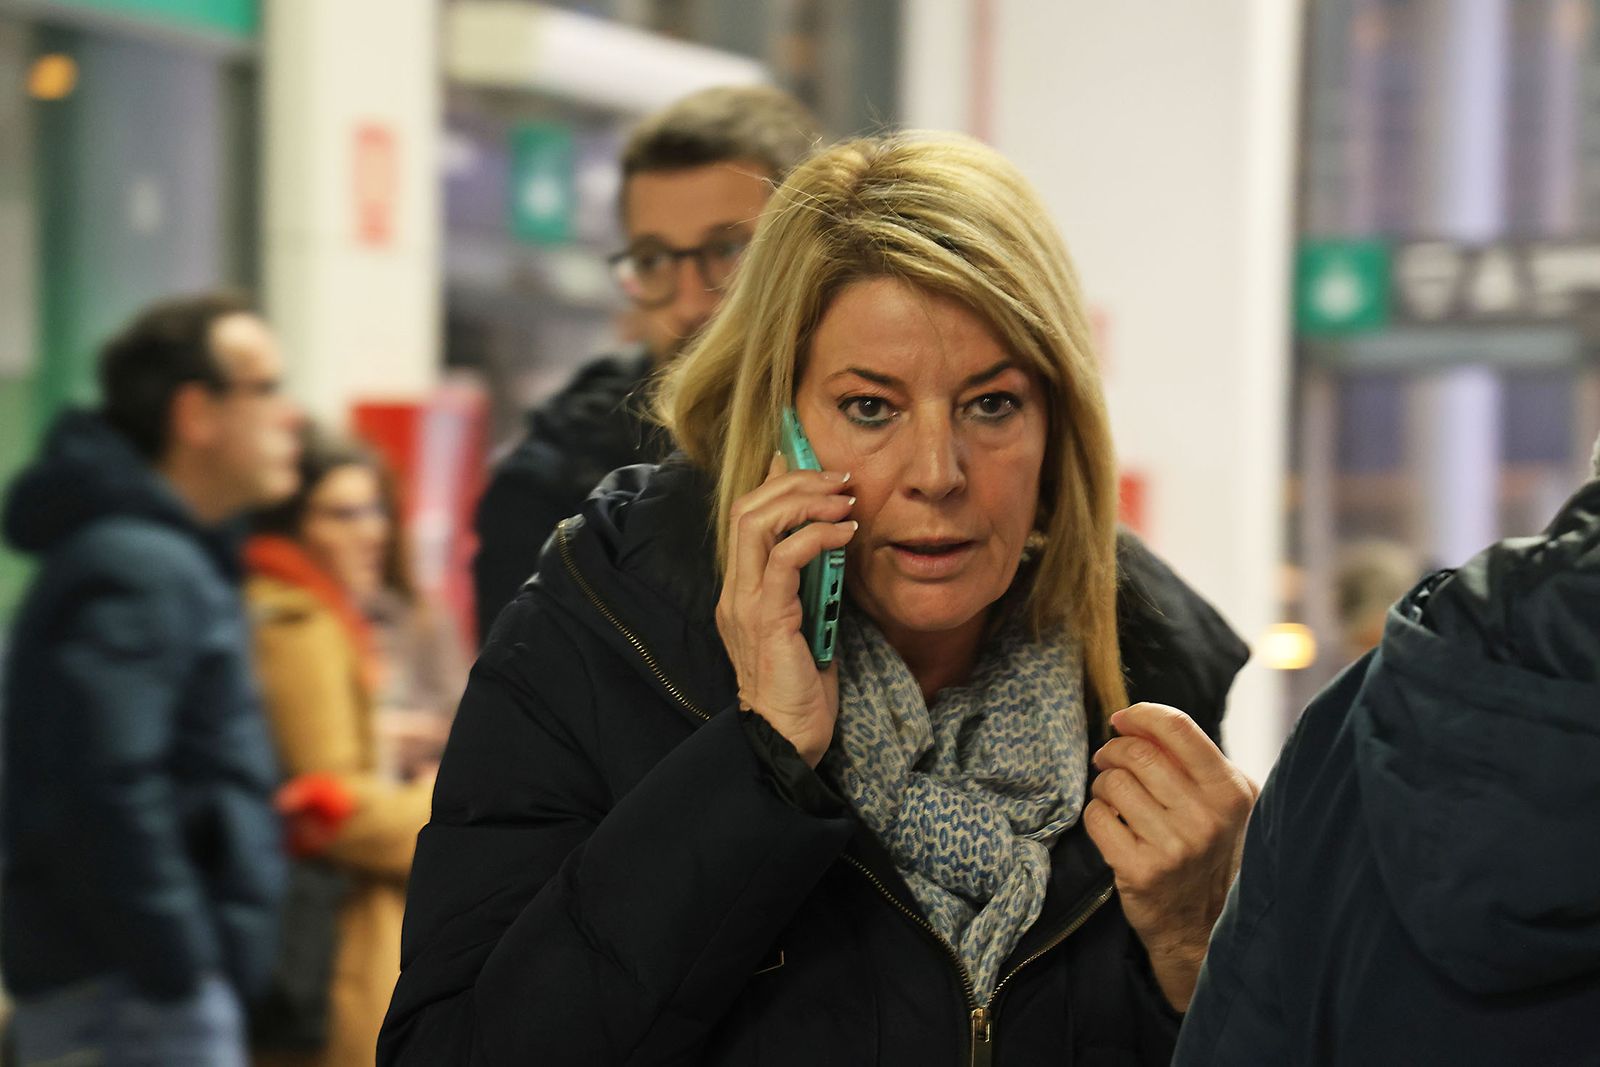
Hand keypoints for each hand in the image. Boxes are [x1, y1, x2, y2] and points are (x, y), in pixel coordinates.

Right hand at [715, 453, 855, 766]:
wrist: (786, 742)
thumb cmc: (801, 688)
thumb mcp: (808, 621)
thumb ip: (809, 583)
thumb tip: (826, 539)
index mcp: (741, 590)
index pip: (745, 516)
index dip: (772, 479)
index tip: (805, 458)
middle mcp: (735, 591)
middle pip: (746, 508)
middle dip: (794, 481)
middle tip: (838, 478)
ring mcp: (745, 604)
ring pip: (757, 523)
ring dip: (804, 500)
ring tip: (844, 497)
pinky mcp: (766, 619)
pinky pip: (784, 559)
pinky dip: (817, 535)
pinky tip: (846, 532)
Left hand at [1083, 702, 1257, 1010]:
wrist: (1204, 928)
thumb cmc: (1211, 851)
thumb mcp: (1227, 804)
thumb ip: (1196, 761)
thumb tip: (1139, 720)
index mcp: (1231, 792)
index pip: (1178, 729)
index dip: (1142, 714)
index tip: (1123, 717)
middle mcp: (1206, 818)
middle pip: (1137, 752)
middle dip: (1114, 749)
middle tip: (1109, 759)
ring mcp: (1174, 847)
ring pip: (1113, 783)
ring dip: (1103, 782)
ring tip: (1113, 795)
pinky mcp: (1140, 870)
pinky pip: (1097, 817)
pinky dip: (1096, 812)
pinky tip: (1110, 822)